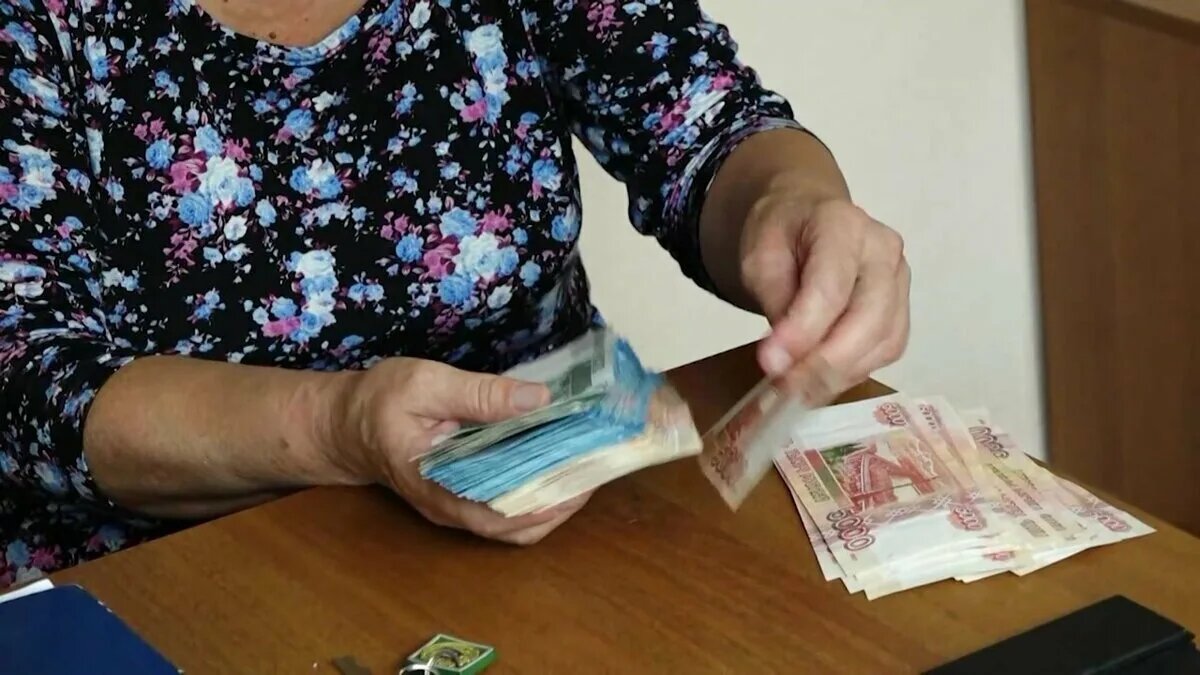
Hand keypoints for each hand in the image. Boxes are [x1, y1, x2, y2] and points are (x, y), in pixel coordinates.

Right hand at [319, 358, 592, 543]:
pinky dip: (537, 489)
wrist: (345, 424)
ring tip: (585, 463)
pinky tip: (557, 461)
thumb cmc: (379, 401)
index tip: (585, 477)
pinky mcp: (464, 495)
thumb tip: (540, 399)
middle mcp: (451, 508)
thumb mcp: (425, 384)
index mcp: (438, 487)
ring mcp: (457, 507)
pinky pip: (507, 505)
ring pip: (516, 521)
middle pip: (518, 525)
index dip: (548, 502)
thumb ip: (481, 394)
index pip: (502, 514)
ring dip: (554, 498)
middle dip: (562, 501)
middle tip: (597, 465)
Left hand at [739, 185, 909, 393]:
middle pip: (868, 318)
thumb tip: (786, 358)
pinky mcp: (901, 308)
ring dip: (839, 373)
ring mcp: (900, 280)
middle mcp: (883, 250)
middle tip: (785, 387)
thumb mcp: (759, 258)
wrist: (806, 221)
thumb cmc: (781, 236)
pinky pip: (887, 350)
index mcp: (843, 225)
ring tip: (798, 388)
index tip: (773, 363)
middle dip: (825, 362)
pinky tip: (822, 379)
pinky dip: (854, 371)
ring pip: (884, 340)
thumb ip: (775, 301)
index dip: (804, 330)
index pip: (831, 286)